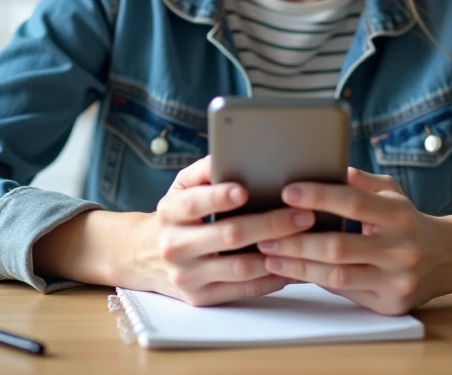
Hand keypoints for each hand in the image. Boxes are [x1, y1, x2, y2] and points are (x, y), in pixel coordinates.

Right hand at [133, 155, 317, 306]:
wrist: (145, 256)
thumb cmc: (177, 215)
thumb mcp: (181, 187)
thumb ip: (204, 170)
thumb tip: (229, 153)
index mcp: (169, 213)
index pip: (193, 203)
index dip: (218, 197)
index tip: (245, 190)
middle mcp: (175, 246)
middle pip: (228, 236)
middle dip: (269, 224)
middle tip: (302, 215)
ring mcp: (188, 276)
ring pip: (239, 268)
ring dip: (276, 254)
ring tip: (305, 239)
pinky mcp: (201, 298)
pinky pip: (243, 290)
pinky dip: (271, 279)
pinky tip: (292, 266)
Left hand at [255, 167, 451, 314]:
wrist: (450, 257)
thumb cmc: (408, 219)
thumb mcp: (392, 192)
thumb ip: (361, 181)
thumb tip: (328, 166)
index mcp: (399, 215)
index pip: (354, 203)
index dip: (319, 197)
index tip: (288, 191)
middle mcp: (400, 249)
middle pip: (338, 246)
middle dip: (296, 240)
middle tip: (264, 233)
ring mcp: (396, 280)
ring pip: (337, 275)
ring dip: (297, 266)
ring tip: (268, 255)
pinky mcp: (389, 304)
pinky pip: (344, 291)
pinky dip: (315, 280)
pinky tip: (290, 271)